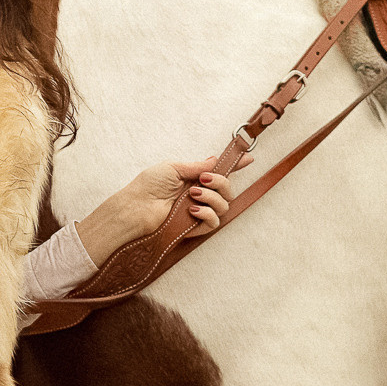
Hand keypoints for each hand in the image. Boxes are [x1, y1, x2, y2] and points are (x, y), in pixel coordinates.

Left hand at [74, 149, 251, 265]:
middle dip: (221, 182)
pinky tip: (192, 209)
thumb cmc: (149, 185)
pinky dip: (207, 213)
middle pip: (228, 189)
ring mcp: (199, 211)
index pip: (219, 172)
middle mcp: (200, 195)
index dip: (236, 166)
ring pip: (224, 205)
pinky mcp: (195, 227)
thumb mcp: (174, 168)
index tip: (249, 158)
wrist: (137, 206)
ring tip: (192, 194)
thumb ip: (197, 166)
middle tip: (204, 179)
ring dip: (212, 197)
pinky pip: (214, 221)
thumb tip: (215, 159)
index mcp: (194, 178)